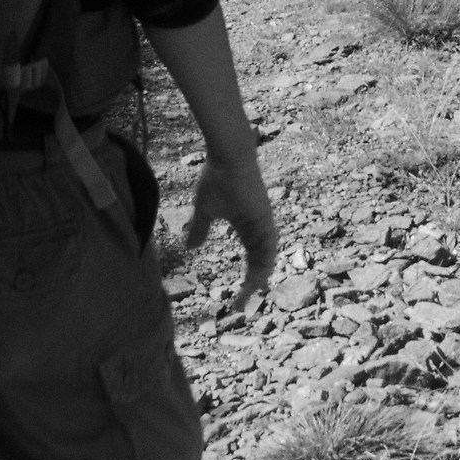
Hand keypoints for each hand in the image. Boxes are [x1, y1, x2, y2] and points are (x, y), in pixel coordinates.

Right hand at [183, 150, 276, 313]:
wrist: (228, 155)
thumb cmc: (217, 179)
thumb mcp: (204, 210)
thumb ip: (199, 229)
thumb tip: (190, 247)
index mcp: (249, 228)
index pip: (254, 260)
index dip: (248, 279)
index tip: (237, 298)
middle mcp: (260, 228)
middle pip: (263, 263)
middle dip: (254, 285)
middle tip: (241, 304)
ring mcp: (264, 223)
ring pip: (268, 257)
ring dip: (260, 277)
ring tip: (248, 295)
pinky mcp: (264, 217)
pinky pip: (269, 246)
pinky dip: (265, 263)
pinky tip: (258, 276)